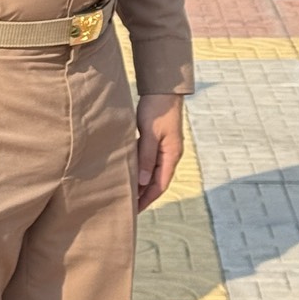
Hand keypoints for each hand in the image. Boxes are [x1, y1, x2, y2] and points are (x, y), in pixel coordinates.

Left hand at [136, 93, 183, 212]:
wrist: (163, 89)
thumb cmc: (157, 109)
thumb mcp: (150, 133)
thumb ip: (147, 157)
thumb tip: (144, 182)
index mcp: (172, 155)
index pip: (159, 185)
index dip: (147, 199)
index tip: (134, 210)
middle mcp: (170, 154)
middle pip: (157, 181)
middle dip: (144, 195)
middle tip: (128, 207)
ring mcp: (165, 148)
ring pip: (152, 171)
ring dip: (142, 183)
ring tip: (127, 193)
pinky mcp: (158, 140)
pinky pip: (149, 161)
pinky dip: (141, 169)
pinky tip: (130, 172)